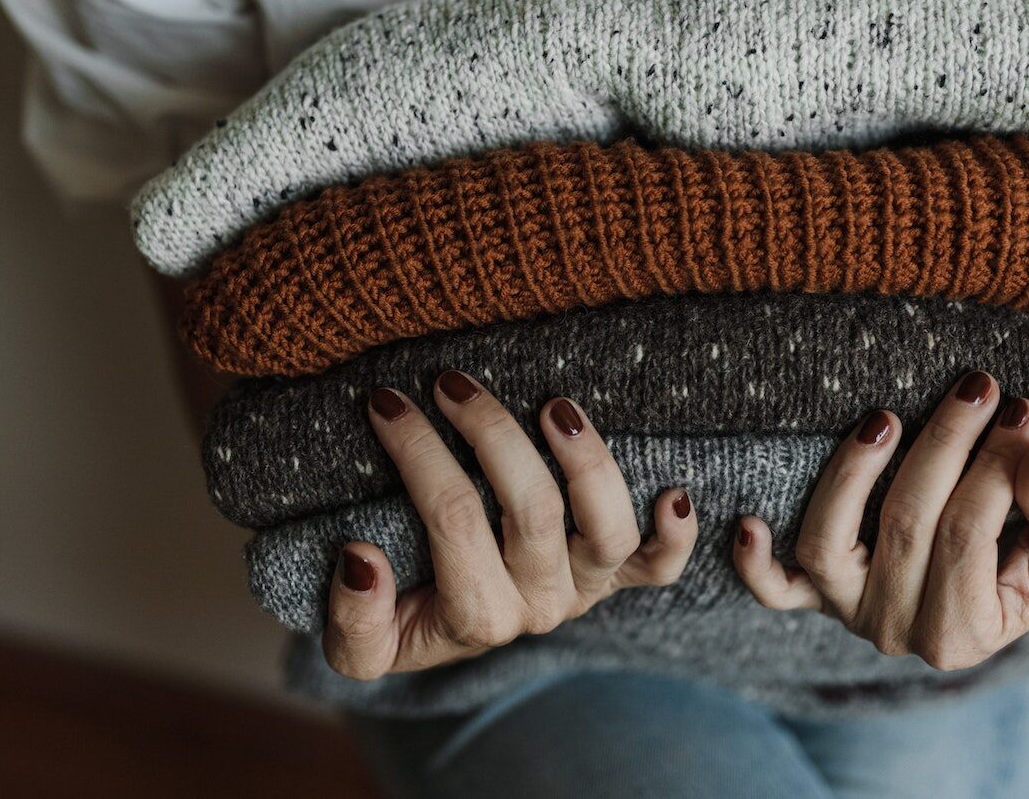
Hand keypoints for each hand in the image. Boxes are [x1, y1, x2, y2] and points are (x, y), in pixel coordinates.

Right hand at [323, 372, 696, 678]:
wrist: (444, 636)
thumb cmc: (401, 619)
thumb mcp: (358, 645)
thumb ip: (353, 620)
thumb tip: (361, 559)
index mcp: (475, 616)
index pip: (451, 518)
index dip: (419, 453)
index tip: (387, 401)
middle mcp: (540, 603)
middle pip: (530, 510)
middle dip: (489, 433)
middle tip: (450, 382)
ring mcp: (587, 587)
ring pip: (607, 529)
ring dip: (586, 462)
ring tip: (552, 405)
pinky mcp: (619, 574)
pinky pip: (662, 565)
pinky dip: (676, 533)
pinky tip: (674, 490)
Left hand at [733, 371, 1028, 669]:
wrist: (1005, 577)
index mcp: (965, 635)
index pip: (968, 535)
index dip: (995, 468)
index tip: (1021, 409)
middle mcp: (897, 632)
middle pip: (906, 525)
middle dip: (946, 446)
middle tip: (978, 387)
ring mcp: (847, 610)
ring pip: (827, 544)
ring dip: (852, 474)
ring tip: (885, 417)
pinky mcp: (812, 590)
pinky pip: (772, 587)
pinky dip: (755, 561)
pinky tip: (749, 520)